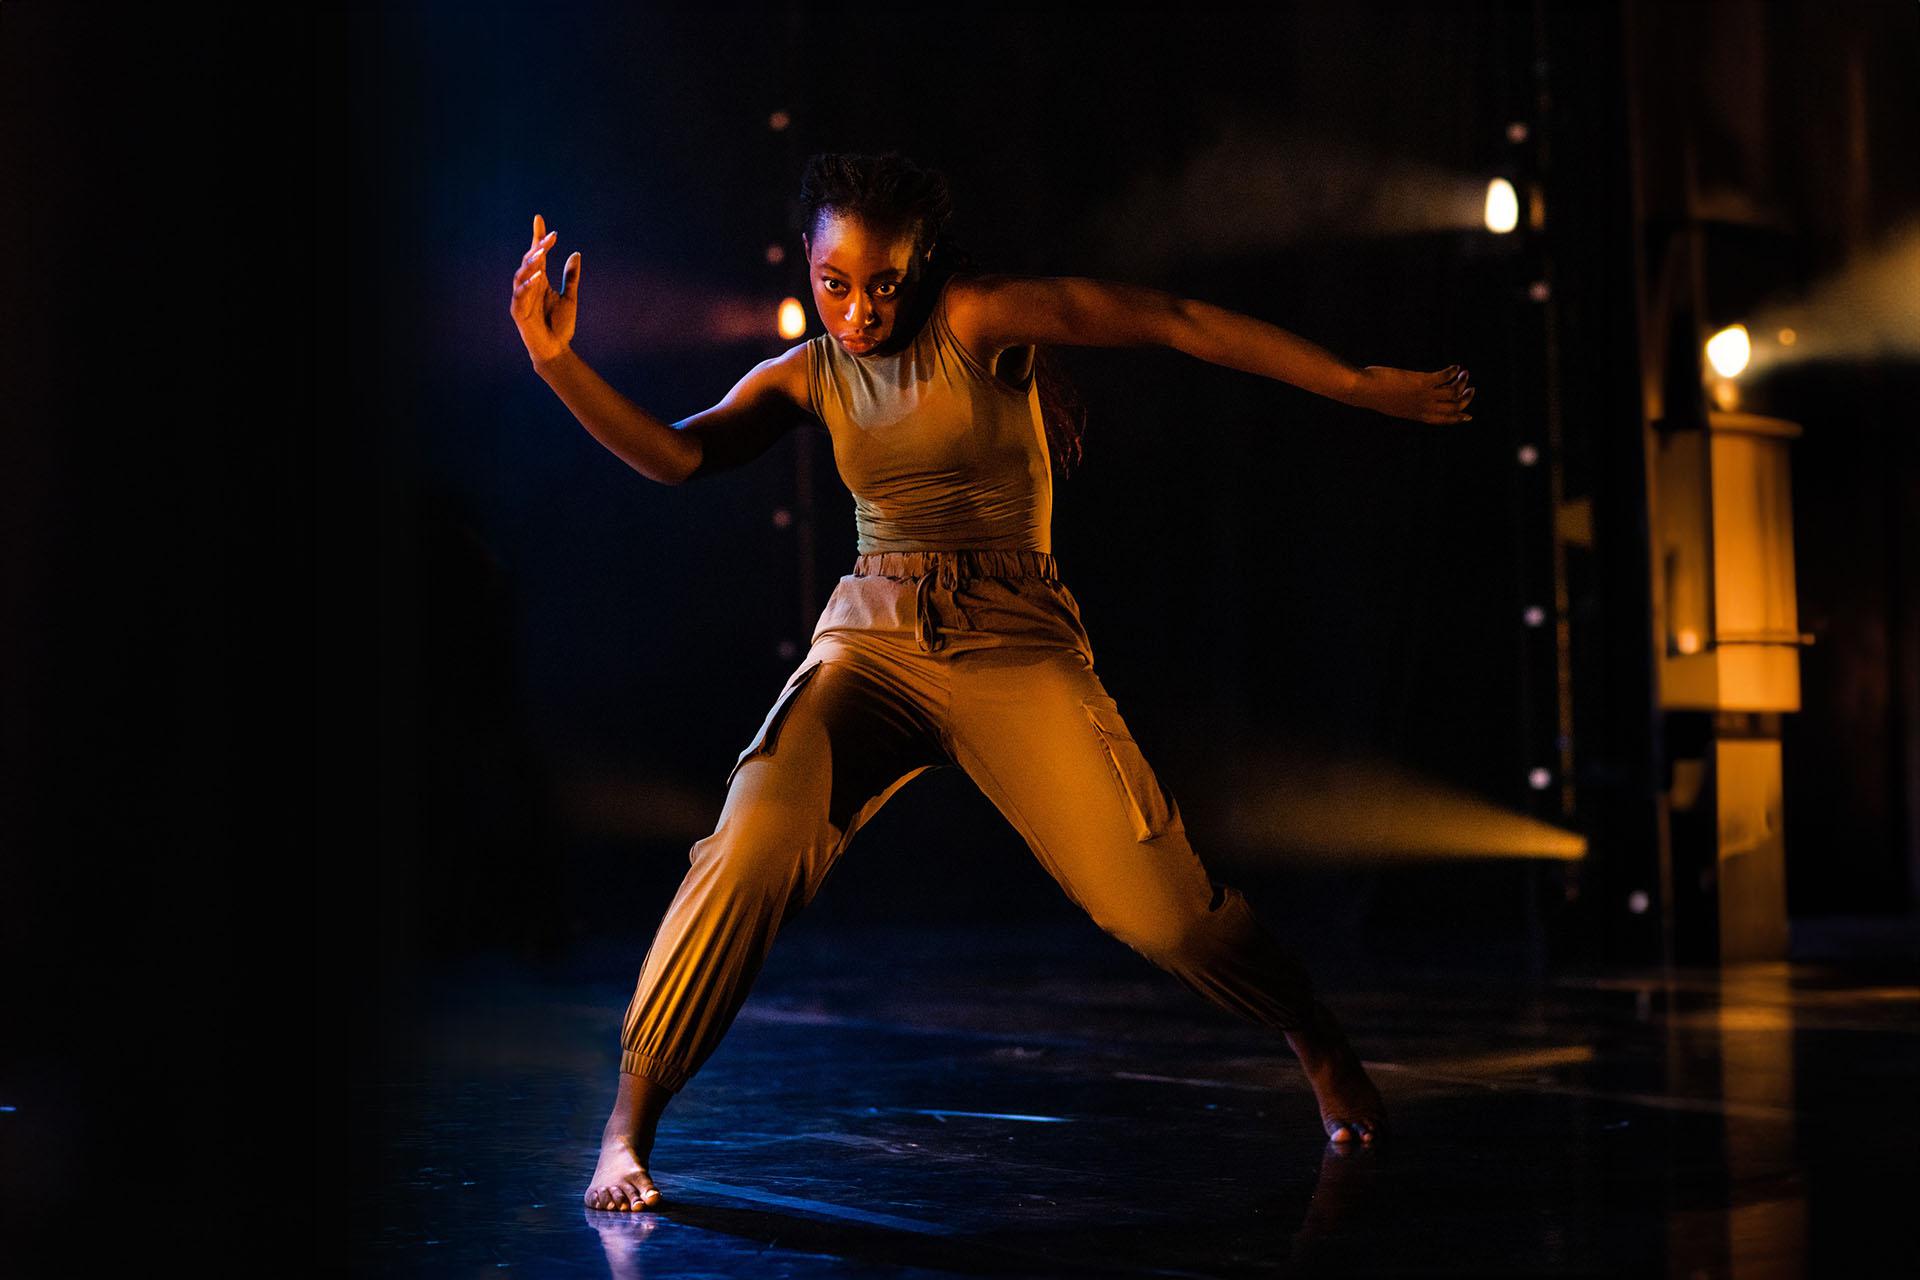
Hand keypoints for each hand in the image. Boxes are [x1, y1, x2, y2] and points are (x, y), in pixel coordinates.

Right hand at [509, 212, 581, 365]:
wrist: (555, 350)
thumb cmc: (560, 326)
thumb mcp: (570, 297)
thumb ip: (571, 277)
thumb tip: (575, 254)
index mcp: (539, 281)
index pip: (537, 254)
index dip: (537, 237)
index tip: (539, 218)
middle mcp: (528, 287)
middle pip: (530, 261)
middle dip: (538, 248)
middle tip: (550, 237)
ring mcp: (522, 299)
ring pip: (522, 275)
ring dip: (532, 263)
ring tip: (543, 252)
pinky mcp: (519, 312)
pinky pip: (521, 296)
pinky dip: (528, 286)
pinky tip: (538, 276)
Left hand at [1348, 364, 1474, 424]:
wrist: (1364, 390)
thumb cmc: (1372, 395)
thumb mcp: (1390, 403)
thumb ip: (1402, 403)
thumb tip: (1402, 395)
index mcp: (1416, 415)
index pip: (1443, 421)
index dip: (1458, 418)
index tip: (1469, 416)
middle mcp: (1423, 407)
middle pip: (1453, 407)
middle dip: (1465, 399)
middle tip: (1471, 389)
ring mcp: (1423, 395)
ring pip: (1452, 392)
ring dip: (1462, 383)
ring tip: (1465, 374)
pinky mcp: (1421, 381)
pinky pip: (1444, 377)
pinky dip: (1452, 372)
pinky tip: (1455, 367)